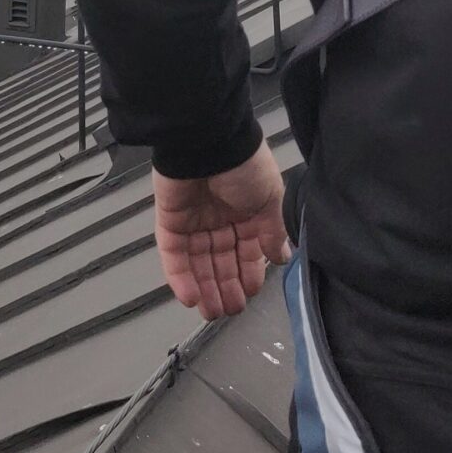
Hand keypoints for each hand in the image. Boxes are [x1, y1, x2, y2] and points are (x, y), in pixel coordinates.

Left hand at [152, 142, 290, 319]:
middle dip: (227, 287)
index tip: (251, 292)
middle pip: (221, 261)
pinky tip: (191, 298)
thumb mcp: (270, 198)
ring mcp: (193, 220)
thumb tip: (281, 256)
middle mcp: (219, 218)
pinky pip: (174, 255)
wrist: (207, 141)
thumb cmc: (242, 164)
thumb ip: (272, 231)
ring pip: (198, 263)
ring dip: (205, 289)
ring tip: (213, 312)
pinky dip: (181, 278)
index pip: (247, 251)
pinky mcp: (170, 221)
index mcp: (246, 211)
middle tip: (231, 310)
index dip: (249, 273)